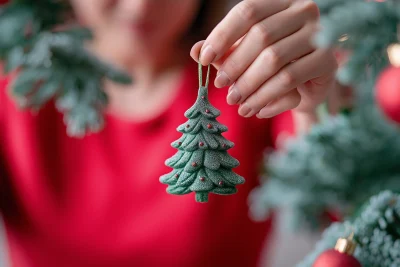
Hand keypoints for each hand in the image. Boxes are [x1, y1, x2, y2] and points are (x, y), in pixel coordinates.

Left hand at [191, 0, 337, 118]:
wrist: (309, 85)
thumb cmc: (274, 66)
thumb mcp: (246, 56)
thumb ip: (224, 52)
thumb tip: (195, 51)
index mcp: (281, 3)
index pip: (247, 11)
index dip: (222, 35)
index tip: (204, 59)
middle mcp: (304, 11)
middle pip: (260, 35)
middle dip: (235, 64)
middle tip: (220, 85)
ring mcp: (320, 34)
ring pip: (274, 59)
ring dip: (248, 84)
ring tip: (234, 101)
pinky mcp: (327, 61)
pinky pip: (289, 79)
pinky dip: (266, 96)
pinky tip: (254, 109)